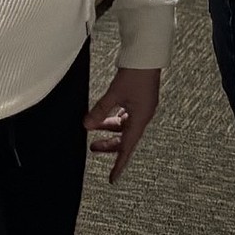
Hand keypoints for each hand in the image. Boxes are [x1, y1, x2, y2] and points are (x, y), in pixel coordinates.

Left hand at [84, 67, 160, 182]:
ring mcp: (142, 107)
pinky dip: (115, 117)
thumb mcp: (114, 94)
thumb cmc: (135, 74)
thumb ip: (100, 111)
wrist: (147, 55)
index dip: (119, 164)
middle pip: (125, 137)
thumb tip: (86, 126)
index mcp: (141, 118)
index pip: (127, 147)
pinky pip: (126, 114)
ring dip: (110, 128)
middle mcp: (143, 115)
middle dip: (110, 144)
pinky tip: (105, 114)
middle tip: (93, 147)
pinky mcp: (140, 98)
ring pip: (124, 125)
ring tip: (94, 126)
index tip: (112, 178)